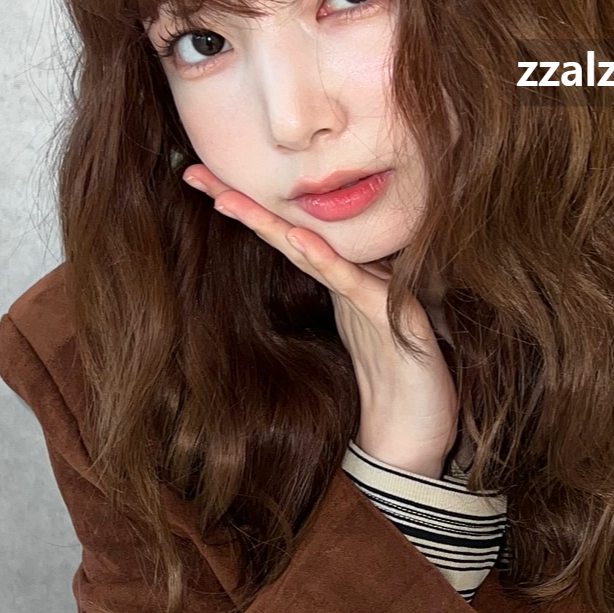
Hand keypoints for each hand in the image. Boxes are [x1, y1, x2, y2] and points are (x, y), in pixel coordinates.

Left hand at [183, 164, 458, 477]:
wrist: (418, 438)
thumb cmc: (393, 389)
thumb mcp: (353, 342)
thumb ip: (339, 303)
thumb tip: (307, 272)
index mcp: (340, 286)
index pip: (287, 241)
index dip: (247, 213)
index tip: (197, 184)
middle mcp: (356, 284)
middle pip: (294, 236)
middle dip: (245, 204)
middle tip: (195, 174)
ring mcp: (376, 299)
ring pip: (320, 253)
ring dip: (276, 225)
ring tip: (230, 200)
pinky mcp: (398, 322)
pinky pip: (359, 288)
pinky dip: (330, 262)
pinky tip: (301, 242)